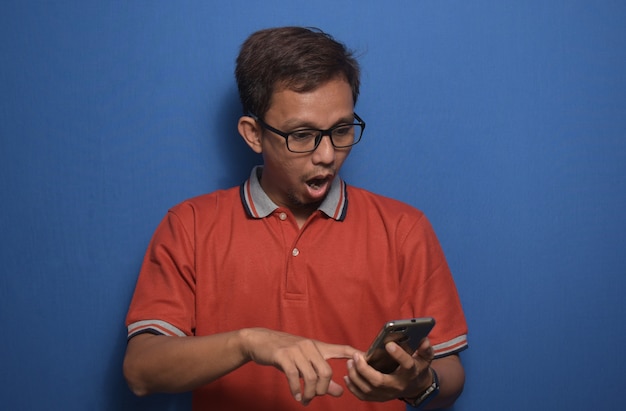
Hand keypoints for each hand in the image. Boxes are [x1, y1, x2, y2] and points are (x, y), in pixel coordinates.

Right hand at [240, 328, 357, 405]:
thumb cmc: (285, 353)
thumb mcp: (304, 363)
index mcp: (318, 347)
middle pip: (326, 372)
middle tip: (316, 397)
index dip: (355, 354)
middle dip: (323, 389)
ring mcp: (296, 350)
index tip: (367, 360)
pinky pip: (294, 377)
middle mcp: (309, 346)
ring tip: (306, 400)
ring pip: (311, 377)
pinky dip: (297, 390)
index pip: (341, 348)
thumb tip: (340, 391)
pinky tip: (297, 396)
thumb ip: (322, 377)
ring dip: (310, 393)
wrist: (260, 342)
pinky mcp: (283, 355)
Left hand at [343, 337, 434, 401]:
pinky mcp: (380, 398)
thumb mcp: (425, 357)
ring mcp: (388, 394)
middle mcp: (398, 386)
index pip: (407, 365)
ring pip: (368, 389)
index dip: (399, 355)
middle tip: (356, 356)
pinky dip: (353, 387)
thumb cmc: (417, 368)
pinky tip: (347, 376)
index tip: (389, 344)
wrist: (416, 386)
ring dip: (356, 376)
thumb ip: (425, 348)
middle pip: (379, 381)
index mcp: (410, 373)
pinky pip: (363, 396)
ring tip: (350, 362)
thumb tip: (423, 339)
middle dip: (365, 369)